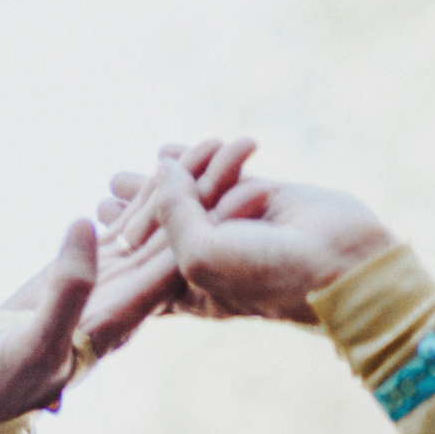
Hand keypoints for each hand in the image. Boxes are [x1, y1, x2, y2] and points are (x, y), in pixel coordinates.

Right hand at [0, 137, 256, 424]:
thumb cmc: (8, 378)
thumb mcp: (36, 341)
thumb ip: (66, 289)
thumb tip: (91, 225)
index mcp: (126, 316)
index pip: (183, 265)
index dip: (217, 225)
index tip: (251, 188)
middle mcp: (129, 298)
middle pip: (182, 239)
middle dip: (215, 194)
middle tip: (249, 145)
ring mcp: (112, 282)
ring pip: (157, 226)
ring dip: (187, 185)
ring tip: (219, 141)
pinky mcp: (90, 270)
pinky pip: (126, 227)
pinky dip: (146, 196)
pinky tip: (167, 162)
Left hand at [104, 143, 393, 324]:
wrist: (340, 263)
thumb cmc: (268, 273)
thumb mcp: (201, 255)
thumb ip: (171, 212)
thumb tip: (164, 165)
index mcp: (192, 286)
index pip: (146, 265)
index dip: (120, 246)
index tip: (95, 228)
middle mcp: (213, 256)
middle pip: (165, 228)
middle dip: (139, 209)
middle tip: (106, 191)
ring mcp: (237, 225)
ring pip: (193, 195)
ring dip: (167, 178)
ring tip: (135, 165)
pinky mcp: (262, 196)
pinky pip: (223, 172)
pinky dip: (200, 157)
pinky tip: (172, 147)